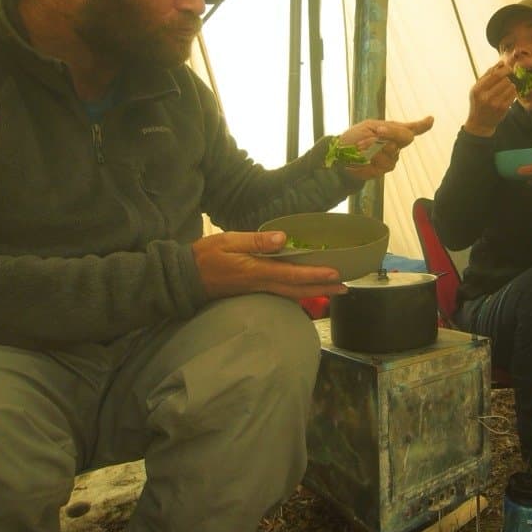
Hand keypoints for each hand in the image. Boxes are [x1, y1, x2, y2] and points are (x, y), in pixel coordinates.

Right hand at [192, 231, 349, 299]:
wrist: (186, 278)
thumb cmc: (205, 256)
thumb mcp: (228, 240)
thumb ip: (255, 241)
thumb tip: (282, 238)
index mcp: (256, 270)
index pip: (292, 274)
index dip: (315, 275)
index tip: (335, 274)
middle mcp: (261, 283)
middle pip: (298, 289)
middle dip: (323, 289)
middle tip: (346, 287)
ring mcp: (258, 290)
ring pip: (292, 293)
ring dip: (314, 292)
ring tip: (334, 289)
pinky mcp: (255, 291)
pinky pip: (282, 293)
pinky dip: (299, 291)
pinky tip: (307, 289)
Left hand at [338, 115, 433, 179]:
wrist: (340, 157)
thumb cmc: (353, 138)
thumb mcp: (369, 127)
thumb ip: (389, 130)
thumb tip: (402, 136)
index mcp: (391, 131)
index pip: (411, 128)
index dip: (422, 125)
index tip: (430, 120)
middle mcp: (394, 144)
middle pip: (406, 138)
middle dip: (392, 134)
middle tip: (378, 132)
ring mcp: (390, 157)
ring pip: (393, 151)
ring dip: (375, 148)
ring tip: (361, 147)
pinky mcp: (383, 170)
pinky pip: (384, 164)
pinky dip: (372, 160)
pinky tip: (364, 159)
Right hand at [464, 61, 516, 136]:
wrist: (480, 123)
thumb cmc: (478, 103)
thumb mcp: (477, 88)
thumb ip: (487, 75)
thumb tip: (501, 63)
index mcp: (478, 90)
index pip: (495, 75)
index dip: (504, 69)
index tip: (508, 68)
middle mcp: (486, 97)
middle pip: (505, 79)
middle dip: (507, 78)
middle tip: (506, 80)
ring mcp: (496, 103)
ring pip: (511, 86)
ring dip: (510, 85)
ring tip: (504, 89)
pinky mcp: (504, 108)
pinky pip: (514, 94)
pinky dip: (512, 92)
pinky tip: (507, 95)